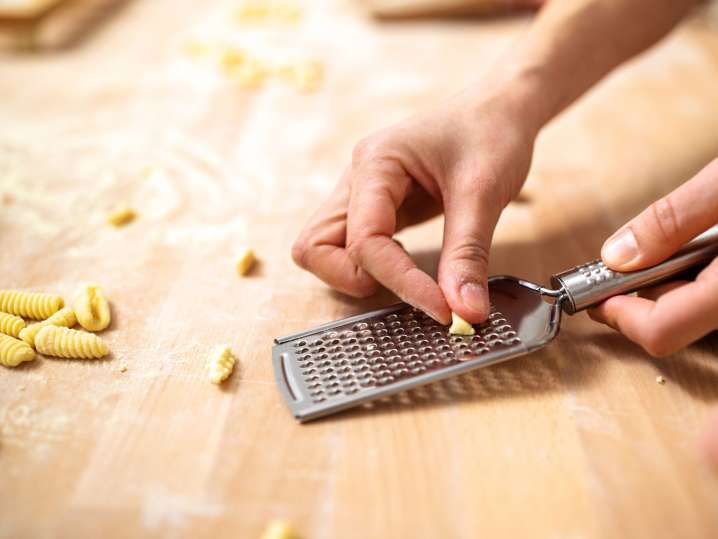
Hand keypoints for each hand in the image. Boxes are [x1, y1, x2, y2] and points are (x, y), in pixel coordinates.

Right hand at [292, 88, 538, 323]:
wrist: (497, 107)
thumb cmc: (490, 133)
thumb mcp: (484, 193)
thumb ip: (468, 256)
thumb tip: (466, 313)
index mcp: (376, 163)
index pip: (365, 241)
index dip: (401, 283)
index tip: (445, 310)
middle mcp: (356, 178)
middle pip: (314, 246)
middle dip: (353, 279)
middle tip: (410, 288)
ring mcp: (360, 193)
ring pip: (321, 248)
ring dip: (354, 275)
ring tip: (409, 278)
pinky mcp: (374, 208)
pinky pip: (349, 246)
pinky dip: (371, 267)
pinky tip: (408, 267)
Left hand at [589, 158, 717, 356]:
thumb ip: (675, 219)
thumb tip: (618, 255)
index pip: (662, 332)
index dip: (620, 316)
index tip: (596, 295)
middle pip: (680, 326)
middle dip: (643, 302)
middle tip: (622, 271)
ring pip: (702, 314)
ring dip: (671, 289)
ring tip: (664, 251)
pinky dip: (699, 281)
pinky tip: (701, 252)